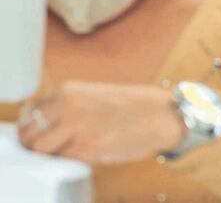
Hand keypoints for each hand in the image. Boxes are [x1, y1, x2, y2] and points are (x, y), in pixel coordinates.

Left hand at [18, 81, 184, 163]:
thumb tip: (42, 124)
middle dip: (38, 143)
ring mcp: (76, 128)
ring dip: (52, 153)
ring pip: (41, 150)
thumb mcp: (94, 95)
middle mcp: (68, 107)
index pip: (30, 114)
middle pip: (29, 135)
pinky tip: (87, 152)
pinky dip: (70, 160)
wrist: (161, 115)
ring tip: (71, 150)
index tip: (44, 134)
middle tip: (55, 146)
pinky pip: (62, 161)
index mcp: (69, 91)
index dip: (35, 128)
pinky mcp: (87, 148)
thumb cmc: (132, 106)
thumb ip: (67, 106)